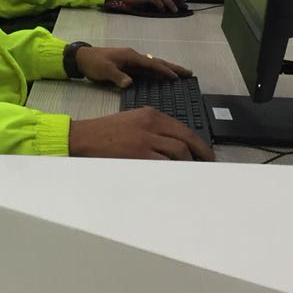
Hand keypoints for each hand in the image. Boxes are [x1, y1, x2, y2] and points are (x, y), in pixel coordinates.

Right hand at [69, 108, 213, 160]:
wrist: (84, 137)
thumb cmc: (106, 131)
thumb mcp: (133, 120)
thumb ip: (154, 128)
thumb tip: (175, 143)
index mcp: (152, 115)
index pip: (183, 129)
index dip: (198, 143)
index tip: (205, 153)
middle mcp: (152, 125)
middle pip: (186, 140)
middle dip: (200, 154)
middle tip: (207, 165)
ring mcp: (147, 140)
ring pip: (179, 153)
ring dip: (188, 165)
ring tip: (192, 174)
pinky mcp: (140, 155)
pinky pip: (164, 165)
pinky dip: (174, 171)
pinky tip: (177, 178)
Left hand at [74, 46, 191, 87]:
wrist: (82, 58)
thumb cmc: (94, 63)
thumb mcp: (104, 70)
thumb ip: (117, 77)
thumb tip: (130, 84)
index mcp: (131, 56)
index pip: (152, 64)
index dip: (164, 70)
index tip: (177, 77)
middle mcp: (135, 57)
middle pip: (158, 62)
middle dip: (173, 67)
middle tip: (189, 73)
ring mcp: (133, 61)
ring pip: (154, 65)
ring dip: (167, 69)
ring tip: (181, 75)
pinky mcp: (129, 66)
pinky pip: (148, 69)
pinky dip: (158, 72)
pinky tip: (163, 77)